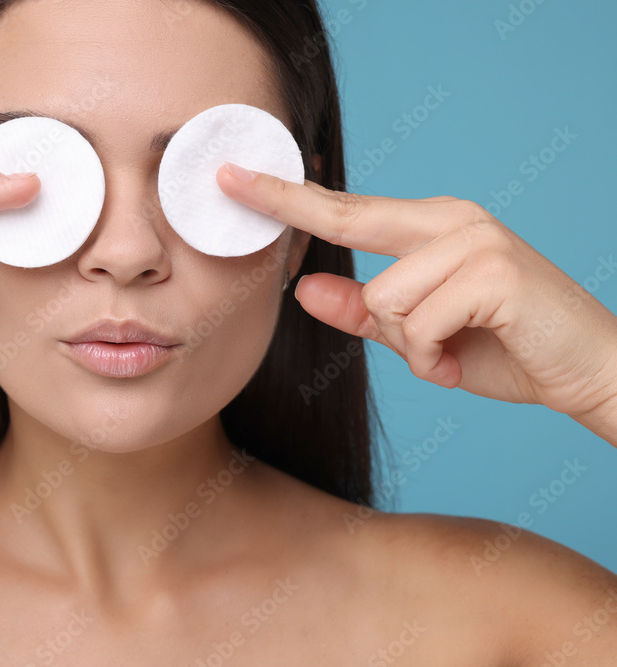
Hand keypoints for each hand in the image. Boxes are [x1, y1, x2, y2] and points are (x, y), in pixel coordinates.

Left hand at [216, 162, 616, 425]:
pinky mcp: (494, 270)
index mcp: (432, 229)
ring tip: (448, 353)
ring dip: (409, 345)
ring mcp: (475, 240)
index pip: (347, 210)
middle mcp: (452, 221)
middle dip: (285, 203)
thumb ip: (365, 312)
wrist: (590, 370)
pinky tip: (461, 361)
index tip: (235, 177)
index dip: (286, 195)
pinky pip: (419, 323)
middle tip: (227, 177)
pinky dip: (433, 359)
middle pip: (349, 220)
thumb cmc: (504, 348)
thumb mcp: (419, 335)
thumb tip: (304, 289)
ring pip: (385, 297)